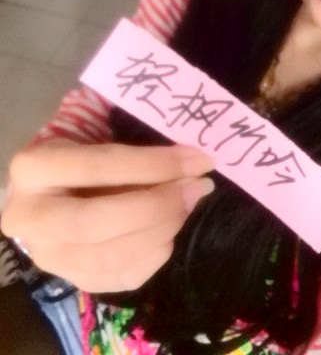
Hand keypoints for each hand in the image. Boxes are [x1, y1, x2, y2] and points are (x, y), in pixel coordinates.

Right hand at [0, 138, 214, 292]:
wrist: (55, 187)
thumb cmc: (83, 149)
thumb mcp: (98, 133)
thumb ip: (136, 141)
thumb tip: (191, 156)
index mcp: (33, 168)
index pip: (99, 167)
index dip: (154, 165)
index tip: (199, 159)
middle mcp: (30, 218)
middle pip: (95, 222)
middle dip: (158, 205)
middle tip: (199, 186)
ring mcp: (48, 255)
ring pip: (109, 256)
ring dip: (163, 229)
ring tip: (191, 202)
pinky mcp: (72, 278)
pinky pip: (120, 277)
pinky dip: (156, 254)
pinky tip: (172, 228)